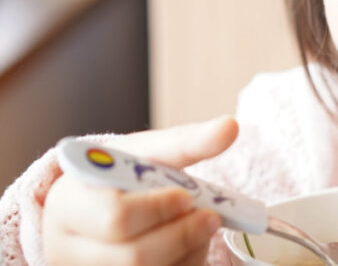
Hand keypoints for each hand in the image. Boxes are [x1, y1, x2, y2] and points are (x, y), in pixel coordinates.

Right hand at [43, 116, 238, 265]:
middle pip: (134, 256)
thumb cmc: (121, 178)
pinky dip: (185, 265)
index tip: (185, 196)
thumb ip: (186, 142)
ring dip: (188, 252)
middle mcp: (65, 248)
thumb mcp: (145, 153)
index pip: (116, 217)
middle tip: (210, 217)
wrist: (97, 206)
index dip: (159, 209)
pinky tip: (188, 248)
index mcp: (68, 203)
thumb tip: (230, 127)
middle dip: (182, 235)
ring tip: (200, 228)